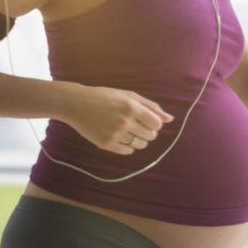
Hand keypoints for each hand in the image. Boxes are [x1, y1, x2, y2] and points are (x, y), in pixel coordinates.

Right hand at [60, 84, 174, 154]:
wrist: (77, 104)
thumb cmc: (106, 97)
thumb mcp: (129, 96)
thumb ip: (151, 106)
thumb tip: (170, 119)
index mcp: (131, 107)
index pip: (156, 124)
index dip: (155, 124)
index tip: (147, 121)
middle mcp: (124, 121)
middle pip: (150, 136)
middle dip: (148, 133)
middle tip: (137, 126)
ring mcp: (114, 134)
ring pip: (139, 145)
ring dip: (139, 141)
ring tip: (129, 132)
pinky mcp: (105, 144)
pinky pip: (127, 151)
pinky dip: (128, 147)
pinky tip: (122, 137)